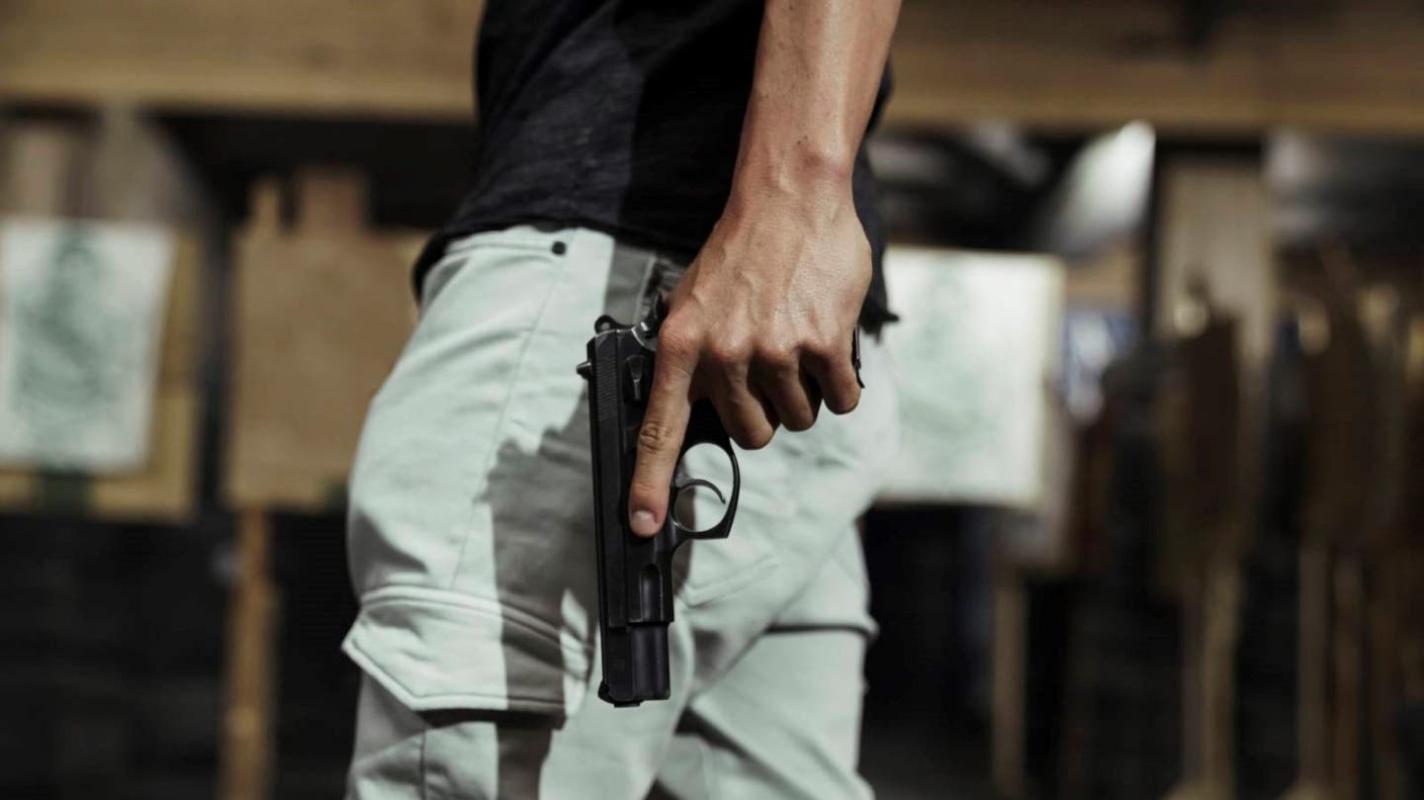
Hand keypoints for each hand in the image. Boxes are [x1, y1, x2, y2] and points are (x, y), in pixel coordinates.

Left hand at [627, 186, 869, 535]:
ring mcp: (774, 353)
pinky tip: (827, 342)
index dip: (650, 483)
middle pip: (752, 433)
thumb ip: (691, 359)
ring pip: (796, 419)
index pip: (660, 429)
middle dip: (766, 410)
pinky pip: (838, 399)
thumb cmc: (742, 252)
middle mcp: (723, 355)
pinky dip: (839, 382)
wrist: (790, 199)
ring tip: (796, 340)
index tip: (642, 525)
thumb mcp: (691, 302)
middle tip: (769, 363)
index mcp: (681, 346)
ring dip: (803, 392)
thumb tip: (690, 411)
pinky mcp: (821, 345)